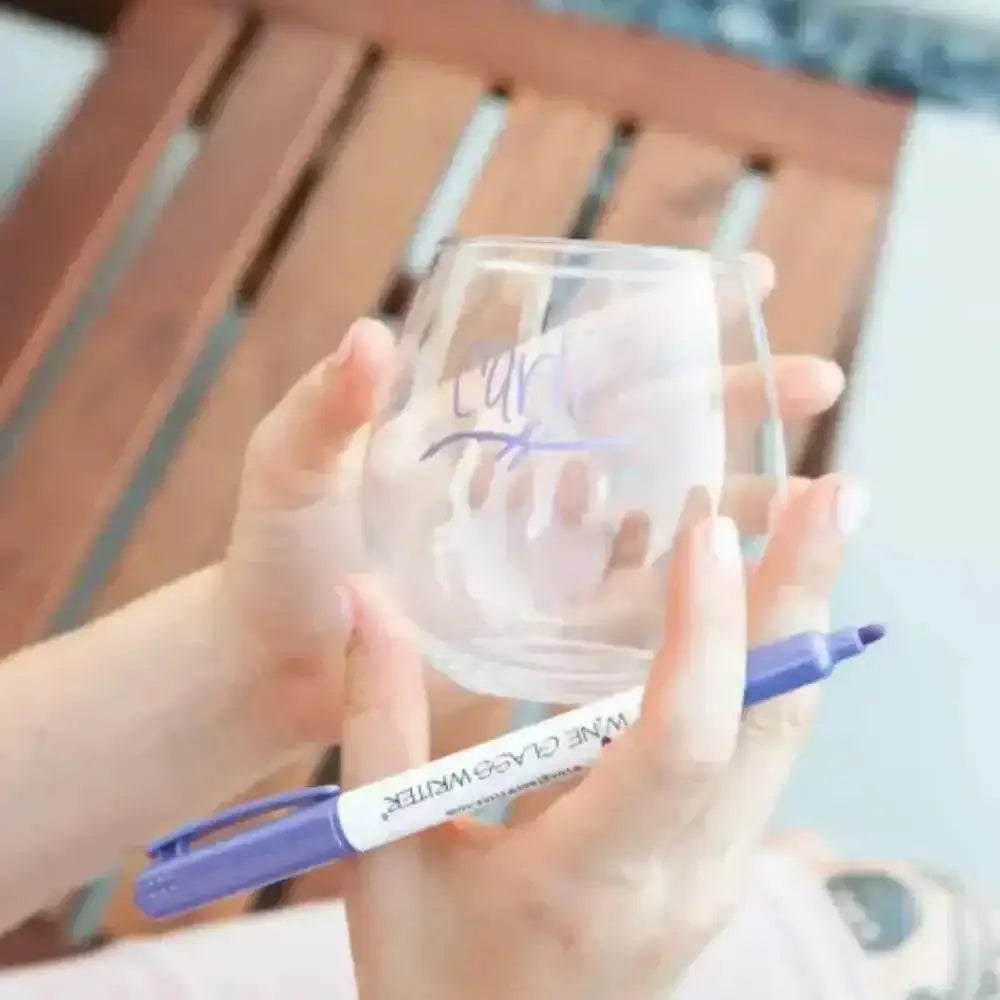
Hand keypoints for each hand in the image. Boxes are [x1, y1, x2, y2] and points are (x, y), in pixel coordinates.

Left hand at [218, 263, 843, 751]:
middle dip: (736, 398)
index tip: (751, 280)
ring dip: (737, 496)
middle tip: (819, 381)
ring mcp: (548, 549)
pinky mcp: (550, 620)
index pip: (588, 352)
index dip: (668, 316)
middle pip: (651, 424)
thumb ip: (326, 409)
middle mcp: (530, 477)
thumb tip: (371, 335)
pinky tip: (751, 575)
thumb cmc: (280, 554)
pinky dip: (692, 585)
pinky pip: (636, 597)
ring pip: (662, 510)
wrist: (278, 658)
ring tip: (815, 491)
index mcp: (483, 420)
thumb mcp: (291, 467)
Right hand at [340, 472, 864, 999]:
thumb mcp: (385, 862)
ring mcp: (712, 875)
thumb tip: (366, 597)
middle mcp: (680, 880)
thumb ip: (378, 726)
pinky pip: (758, 750)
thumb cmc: (431, 981)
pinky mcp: (713, 864)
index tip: (710, 534)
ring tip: (812, 525)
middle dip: (798, 600)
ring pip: (780, 735)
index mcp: (590, 885)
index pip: (674, 748)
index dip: (700, 635)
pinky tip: (757, 598)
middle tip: (832, 496)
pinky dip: (765, 663)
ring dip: (794, 623)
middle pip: (767, 727)